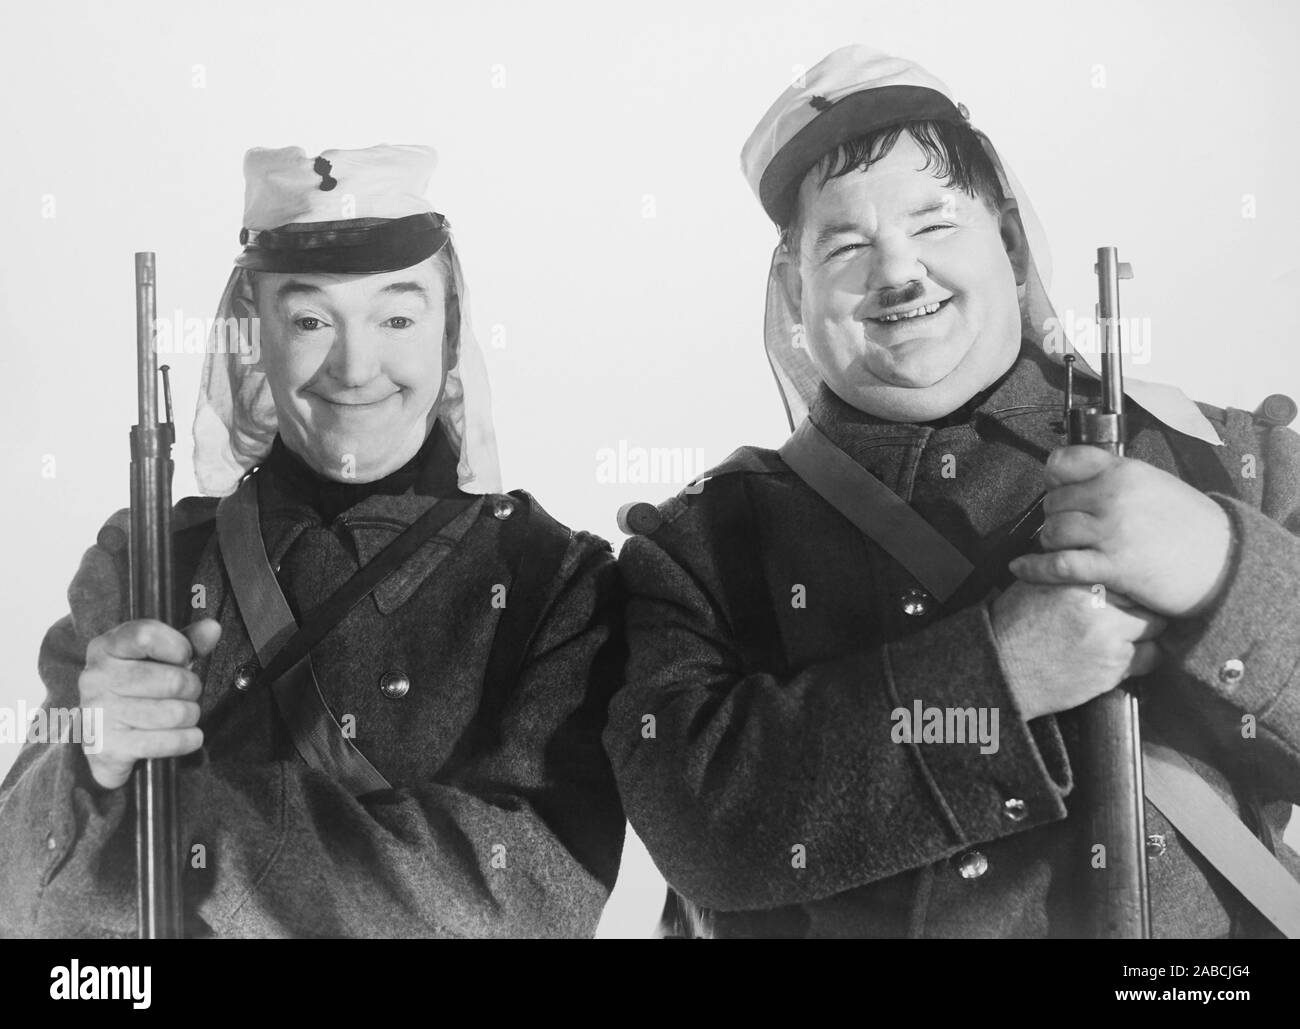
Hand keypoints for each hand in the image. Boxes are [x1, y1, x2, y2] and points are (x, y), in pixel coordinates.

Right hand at [77, 618, 220, 789]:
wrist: (103, 739)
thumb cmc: (136, 690)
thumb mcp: (158, 659)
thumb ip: (187, 641)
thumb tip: (212, 628)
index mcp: (106, 648)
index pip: (146, 635)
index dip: (178, 647)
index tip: (184, 657)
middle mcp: (96, 678)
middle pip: (173, 680)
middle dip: (191, 689)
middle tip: (184, 693)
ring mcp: (99, 714)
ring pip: (176, 714)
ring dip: (190, 716)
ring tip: (180, 714)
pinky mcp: (109, 748)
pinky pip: (169, 742)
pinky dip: (187, 739)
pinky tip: (183, 735)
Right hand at [990, 582, 1165, 720]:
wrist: (1001, 667)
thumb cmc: (1014, 623)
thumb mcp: (1036, 583)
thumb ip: (1068, 571)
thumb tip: (1091, 558)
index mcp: (1081, 581)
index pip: (1127, 574)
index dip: (1129, 582)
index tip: (1128, 589)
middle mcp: (1101, 608)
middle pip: (1147, 601)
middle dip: (1144, 606)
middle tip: (1136, 611)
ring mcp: (1110, 640)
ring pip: (1155, 631)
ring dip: (1145, 632)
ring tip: (1130, 635)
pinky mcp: (1114, 669)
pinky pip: (1148, 659)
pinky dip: (1140, 657)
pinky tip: (1119, 656)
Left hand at [1008, 446, 1233, 617]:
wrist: (1226, 562)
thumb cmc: (1192, 526)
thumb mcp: (1156, 485)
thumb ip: (1117, 480)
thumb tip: (1081, 481)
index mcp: (1124, 471)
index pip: (1064, 462)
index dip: (1053, 478)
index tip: (1055, 488)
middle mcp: (1114, 496)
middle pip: (1053, 501)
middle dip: (1054, 516)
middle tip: (1067, 527)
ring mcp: (1112, 531)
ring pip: (1052, 531)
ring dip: (1051, 542)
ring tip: (1064, 547)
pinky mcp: (1112, 566)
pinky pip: (1057, 565)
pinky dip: (1034, 567)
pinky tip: (1020, 568)